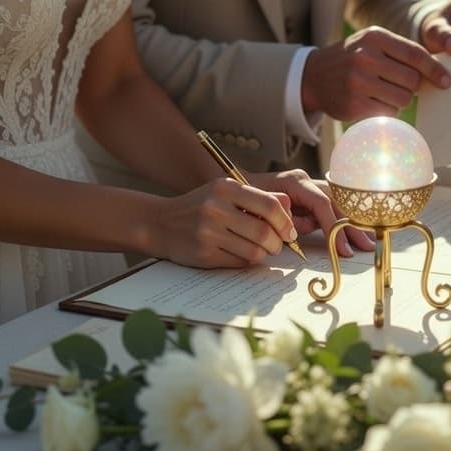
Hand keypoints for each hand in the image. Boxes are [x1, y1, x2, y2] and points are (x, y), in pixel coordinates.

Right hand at [147, 177, 301, 268]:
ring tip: (260, 250)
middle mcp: (216, 208)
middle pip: (264, 232)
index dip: (285, 222)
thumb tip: (290, 209)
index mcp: (226, 188)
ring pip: (254, 251)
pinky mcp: (204, 254)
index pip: (270, 205)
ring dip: (264, 254)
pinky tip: (240, 253)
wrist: (160, 223)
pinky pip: (238, 262)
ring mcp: (209, 232)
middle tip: (277, 245)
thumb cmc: (200, 206)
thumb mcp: (225, 192)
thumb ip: (258, 197)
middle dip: (277, 243)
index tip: (289, 231)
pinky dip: (246, 261)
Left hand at [255, 168, 373, 256]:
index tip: (342, 248)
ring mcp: (310, 187)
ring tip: (366, 242)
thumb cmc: (245, 198)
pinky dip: (341, 222)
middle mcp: (306, 181)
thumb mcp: (259, 208)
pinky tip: (355, 234)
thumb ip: (282, 217)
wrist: (234, 185)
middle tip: (365, 246)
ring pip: (337, 205)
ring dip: (350, 224)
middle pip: (336, 202)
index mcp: (294, 182)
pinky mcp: (310, 196)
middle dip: (351, 225)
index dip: (333, 226)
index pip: (321, 203)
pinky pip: (330, 209)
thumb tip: (303, 226)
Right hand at [302, 26, 450, 120]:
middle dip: (413, 86)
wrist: (314, 75)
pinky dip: (387, 110)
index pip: (415, 55)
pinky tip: (373, 101)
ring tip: (384, 92)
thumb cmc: (352, 57)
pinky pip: (388, 113)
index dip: (435, 69)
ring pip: (403, 99)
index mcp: (375, 38)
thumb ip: (401, 52)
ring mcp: (359, 82)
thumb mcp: (372, 43)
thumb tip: (437, 70)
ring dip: (401, 100)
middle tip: (400, 84)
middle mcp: (366, 57)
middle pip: (412, 81)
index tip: (447, 81)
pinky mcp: (354, 105)